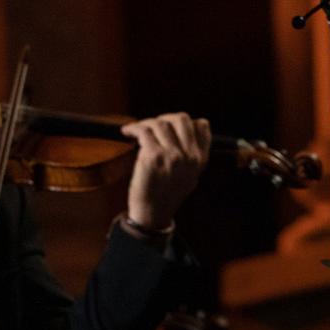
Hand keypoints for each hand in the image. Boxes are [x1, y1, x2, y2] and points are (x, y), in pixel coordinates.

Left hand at [121, 111, 210, 231]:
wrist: (153, 212)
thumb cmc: (167, 192)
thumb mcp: (189, 174)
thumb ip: (192, 152)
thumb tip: (195, 124)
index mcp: (200, 160)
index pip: (202, 126)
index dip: (185, 121)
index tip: (169, 124)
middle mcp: (189, 157)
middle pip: (181, 119)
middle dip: (164, 118)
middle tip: (152, 125)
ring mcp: (172, 156)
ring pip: (160, 123)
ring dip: (145, 123)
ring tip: (137, 130)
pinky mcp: (153, 157)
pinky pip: (143, 131)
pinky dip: (133, 128)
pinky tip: (127, 132)